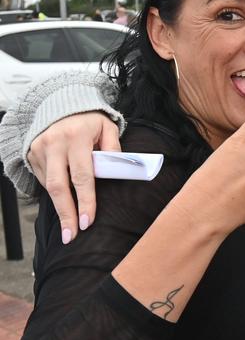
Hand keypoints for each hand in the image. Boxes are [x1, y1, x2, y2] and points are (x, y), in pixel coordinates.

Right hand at [28, 111, 121, 241]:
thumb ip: (114, 149)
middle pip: (58, 186)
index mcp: (77, 137)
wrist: (61, 104)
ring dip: (59, 208)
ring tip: (68, 229)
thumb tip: (118, 171)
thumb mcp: (108, 128)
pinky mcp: (31, 154)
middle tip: (71, 235)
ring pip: (48, 186)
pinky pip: (43, 180)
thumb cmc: (90, 120)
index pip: (82, 175)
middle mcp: (55, 143)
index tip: (88, 221)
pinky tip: (63, 202)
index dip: (85, 200)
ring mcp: (40, 149)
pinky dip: (54, 193)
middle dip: (66, 213)